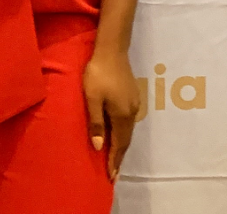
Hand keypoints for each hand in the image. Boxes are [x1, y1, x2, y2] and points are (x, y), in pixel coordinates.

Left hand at [83, 50, 139, 181]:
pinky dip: (123, 131)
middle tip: (113, 171)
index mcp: (122, 115)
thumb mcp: (92, 98)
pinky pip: (128, 120)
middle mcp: (132, 112)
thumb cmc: (98, 73)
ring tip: (115, 155)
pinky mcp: (132, 95)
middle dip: (120, 156)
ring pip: (128, 129)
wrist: (112, 49)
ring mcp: (134, 102)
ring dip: (122, 143)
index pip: (119, 144)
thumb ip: (96, 122)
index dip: (115, 160)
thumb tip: (99, 147)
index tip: (111, 176)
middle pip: (126, 139)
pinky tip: (118, 131)